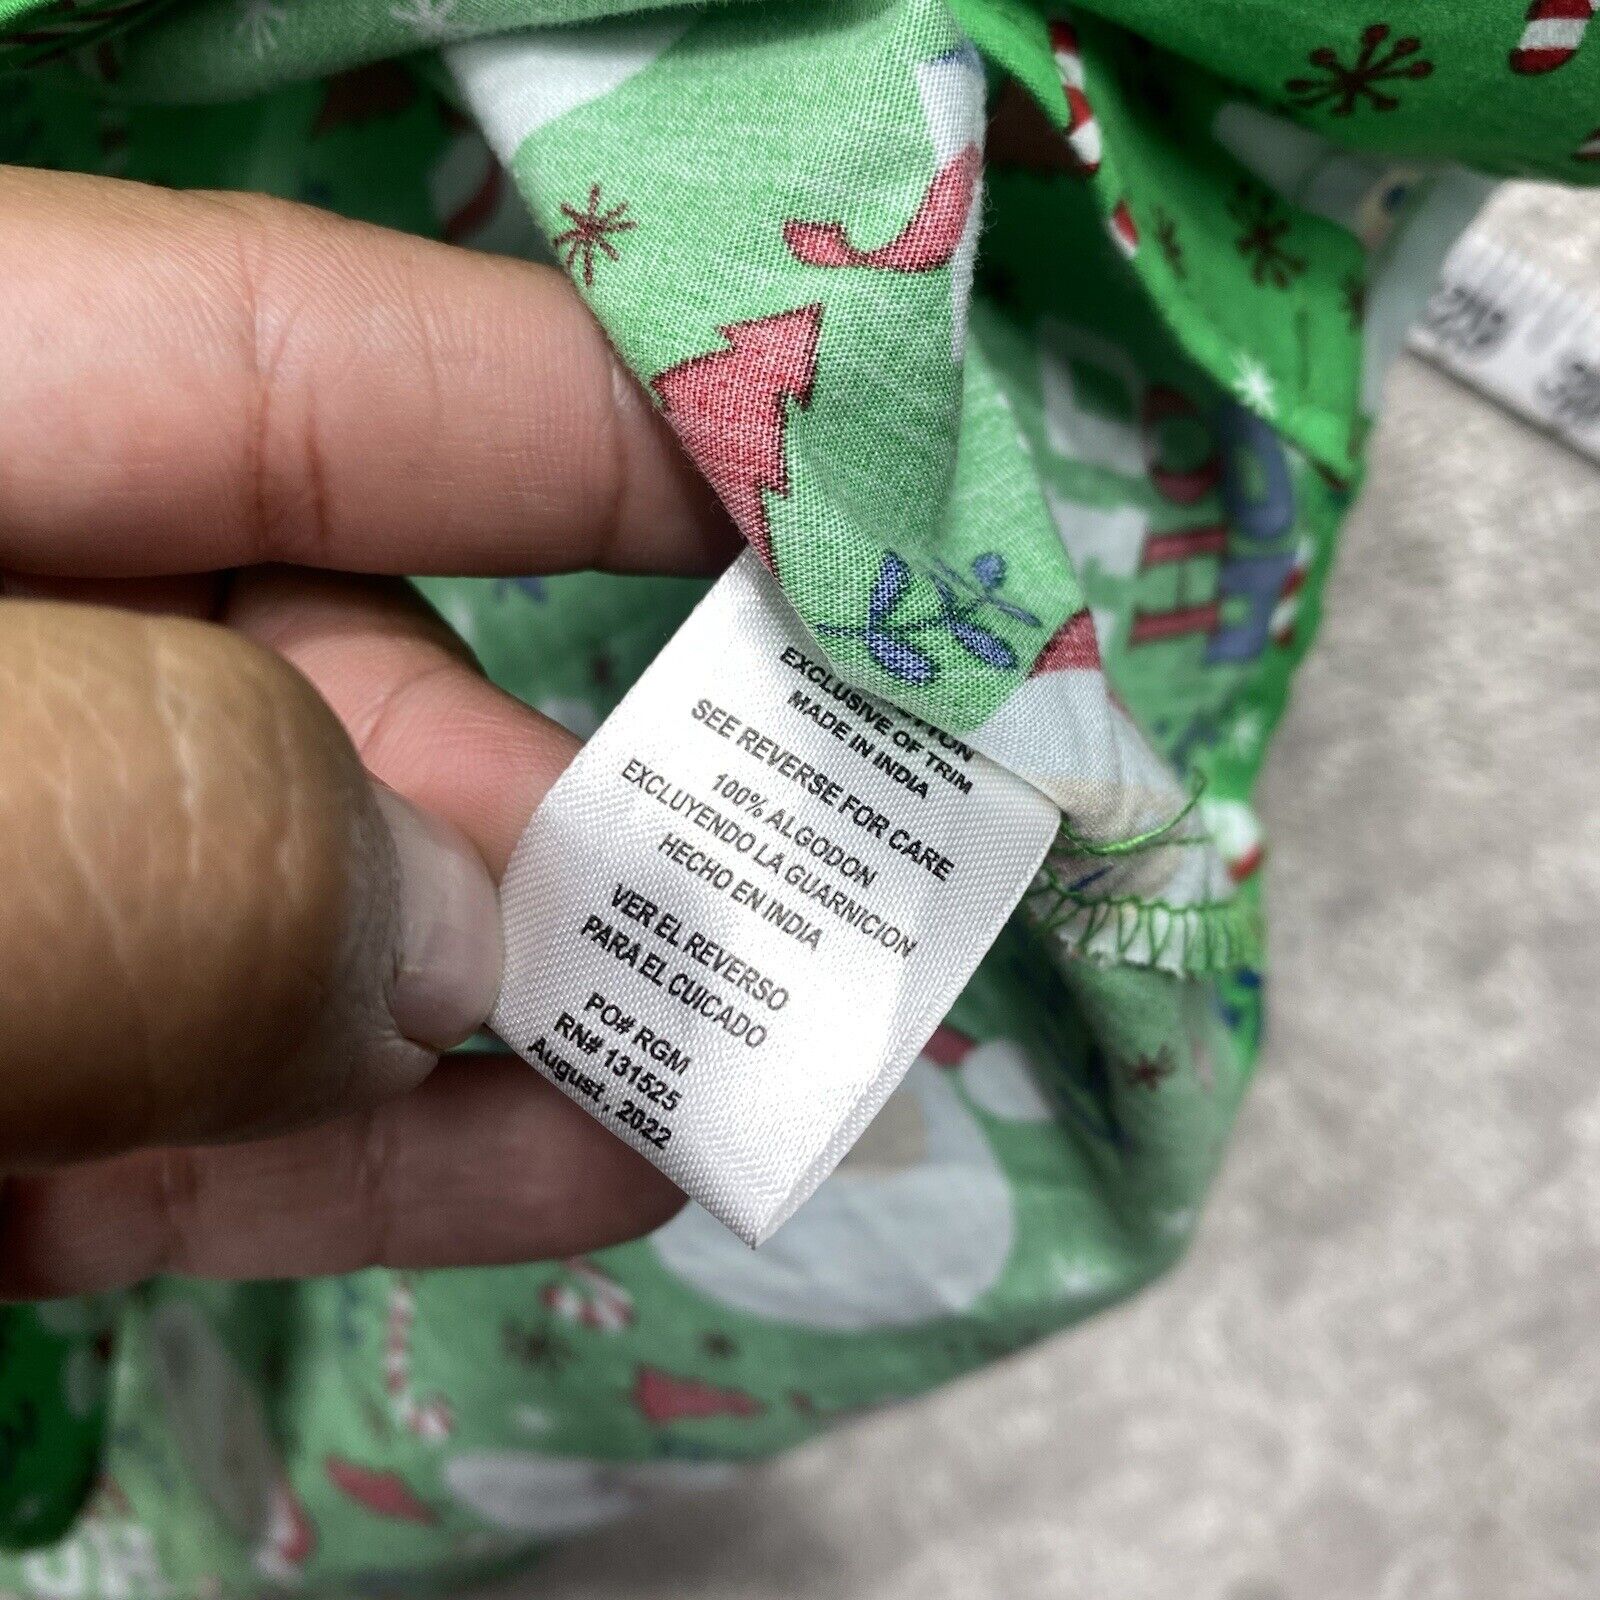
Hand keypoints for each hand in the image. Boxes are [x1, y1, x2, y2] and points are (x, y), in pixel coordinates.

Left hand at [0, 165, 734, 1295]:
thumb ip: (162, 824)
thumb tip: (457, 933)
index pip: (328, 360)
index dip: (623, 432)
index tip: (868, 530)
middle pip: (337, 657)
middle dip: (592, 798)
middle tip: (833, 902)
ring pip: (296, 906)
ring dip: (538, 1008)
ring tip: (771, 1068)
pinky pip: (193, 1089)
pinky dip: (377, 1149)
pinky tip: (589, 1173)